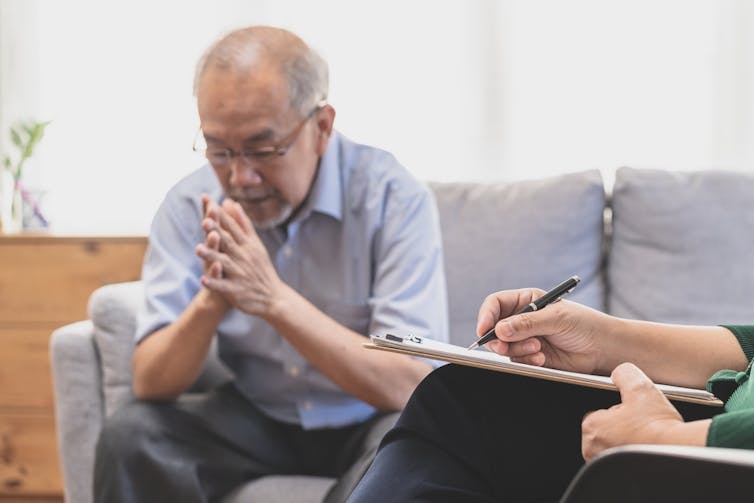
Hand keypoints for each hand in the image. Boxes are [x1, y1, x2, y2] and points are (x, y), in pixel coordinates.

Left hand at [196, 198, 285, 316]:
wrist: (273, 297)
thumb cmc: (260, 268)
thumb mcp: (254, 243)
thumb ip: (242, 223)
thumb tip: (231, 202)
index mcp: (247, 245)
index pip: (232, 228)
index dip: (221, 217)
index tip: (210, 205)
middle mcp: (243, 257)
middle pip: (228, 242)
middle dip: (216, 232)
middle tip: (204, 222)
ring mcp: (240, 274)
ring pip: (224, 263)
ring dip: (211, 256)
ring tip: (198, 249)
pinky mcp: (236, 291)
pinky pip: (223, 286)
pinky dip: (214, 283)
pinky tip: (203, 279)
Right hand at [477, 288, 609, 372]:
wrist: (603, 349)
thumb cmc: (585, 325)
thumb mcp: (556, 318)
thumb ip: (527, 323)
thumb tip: (500, 330)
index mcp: (527, 300)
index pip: (496, 304)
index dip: (486, 315)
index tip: (484, 329)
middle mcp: (522, 319)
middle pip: (494, 327)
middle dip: (498, 338)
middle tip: (505, 346)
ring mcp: (525, 338)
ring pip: (504, 346)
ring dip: (517, 350)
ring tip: (537, 349)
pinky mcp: (530, 356)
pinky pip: (516, 360)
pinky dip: (526, 360)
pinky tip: (542, 358)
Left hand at [581, 363, 688, 460]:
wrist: (680, 452)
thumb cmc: (658, 426)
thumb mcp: (639, 386)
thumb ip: (623, 373)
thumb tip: (619, 373)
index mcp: (592, 428)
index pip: (597, 413)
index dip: (617, 409)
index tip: (631, 411)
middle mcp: (594, 450)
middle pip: (605, 430)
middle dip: (621, 426)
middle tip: (640, 423)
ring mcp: (608, 466)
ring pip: (615, 446)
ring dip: (628, 440)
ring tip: (646, 435)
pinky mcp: (621, 477)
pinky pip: (625, 462)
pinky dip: (635, 455)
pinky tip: (647, 447)